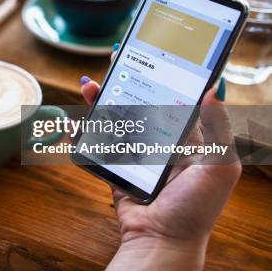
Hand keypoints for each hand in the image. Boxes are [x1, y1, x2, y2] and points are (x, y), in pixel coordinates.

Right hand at [80, 54, 240, 269]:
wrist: (160, 241)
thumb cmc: (196, 208)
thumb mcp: (219, 167)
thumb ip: (218, 128)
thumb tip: (214, 89)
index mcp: (187, 138)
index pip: (173, 96)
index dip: (162, 72)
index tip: (150, 51)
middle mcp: (160, 141)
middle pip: (139, 101)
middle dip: (126, 79)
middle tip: (115, 57)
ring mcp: (136, 153)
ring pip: (115, 118)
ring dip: (100, 100)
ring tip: (88, 85)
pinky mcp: (115, 167)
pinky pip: (98, 144)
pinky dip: (84, 131)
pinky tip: (75, 120)